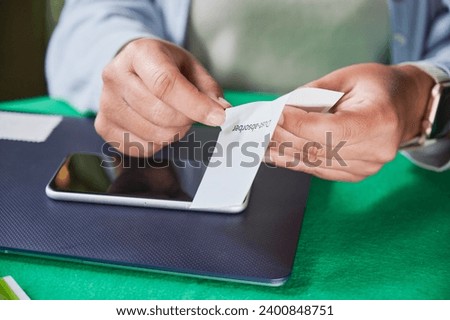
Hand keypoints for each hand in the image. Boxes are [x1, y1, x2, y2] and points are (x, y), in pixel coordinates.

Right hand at [95, 38, 228, 156]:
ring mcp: (106, 103)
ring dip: (175, 133)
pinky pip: (141, 148)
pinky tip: (159, 127)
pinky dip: (158, 144)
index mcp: (139, 53)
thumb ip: (207, 89)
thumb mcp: (189, 67)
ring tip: (175, 118)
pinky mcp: (103, 126)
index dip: (195, 105)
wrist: (132, 67)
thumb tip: (222, 111)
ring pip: (153, 135)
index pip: (166, 84)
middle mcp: (115, 76)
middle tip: (193, 114)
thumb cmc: (164, 66)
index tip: (218, 117)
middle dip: (187, 120)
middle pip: (160, 113)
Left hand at [269, 63, 433, 181]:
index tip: (274, 115)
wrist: (405, 106)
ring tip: (260, 141)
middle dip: (284, 137)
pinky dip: (295, 162)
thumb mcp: (348, 77)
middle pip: (318, 148)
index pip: (329, 129)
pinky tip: (276, 153)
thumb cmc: (379, 87)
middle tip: (260, 127)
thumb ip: (314, 93)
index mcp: (379, 121)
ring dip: (283, 152)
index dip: (297, 123)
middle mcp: (375, 150)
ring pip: (314, 163)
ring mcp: (366, 167)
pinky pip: (319, 170)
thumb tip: (281, 108)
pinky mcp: (356, 174)